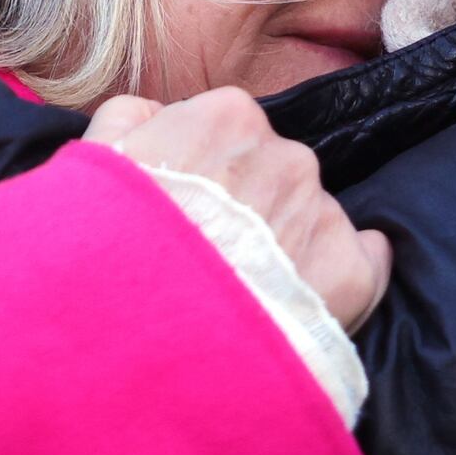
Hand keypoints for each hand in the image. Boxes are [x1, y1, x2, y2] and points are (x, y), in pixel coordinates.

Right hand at [89, 91, 389, 330]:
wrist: (136, 340)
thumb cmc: (102, 251)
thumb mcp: (92, 165)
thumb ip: (129, 119)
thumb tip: (155, 114)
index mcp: (228, 117)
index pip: (232, 131)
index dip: (209, 174)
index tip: (190, 211)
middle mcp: (287, 155)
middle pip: (276, 175)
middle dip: (252, 210)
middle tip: (213, 259)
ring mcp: (321, 213)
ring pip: (312, 219)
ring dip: (288, 248)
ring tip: (245, 294)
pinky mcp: (350, 273)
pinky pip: (363, 263)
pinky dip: (339, 279)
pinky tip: (300, 303)